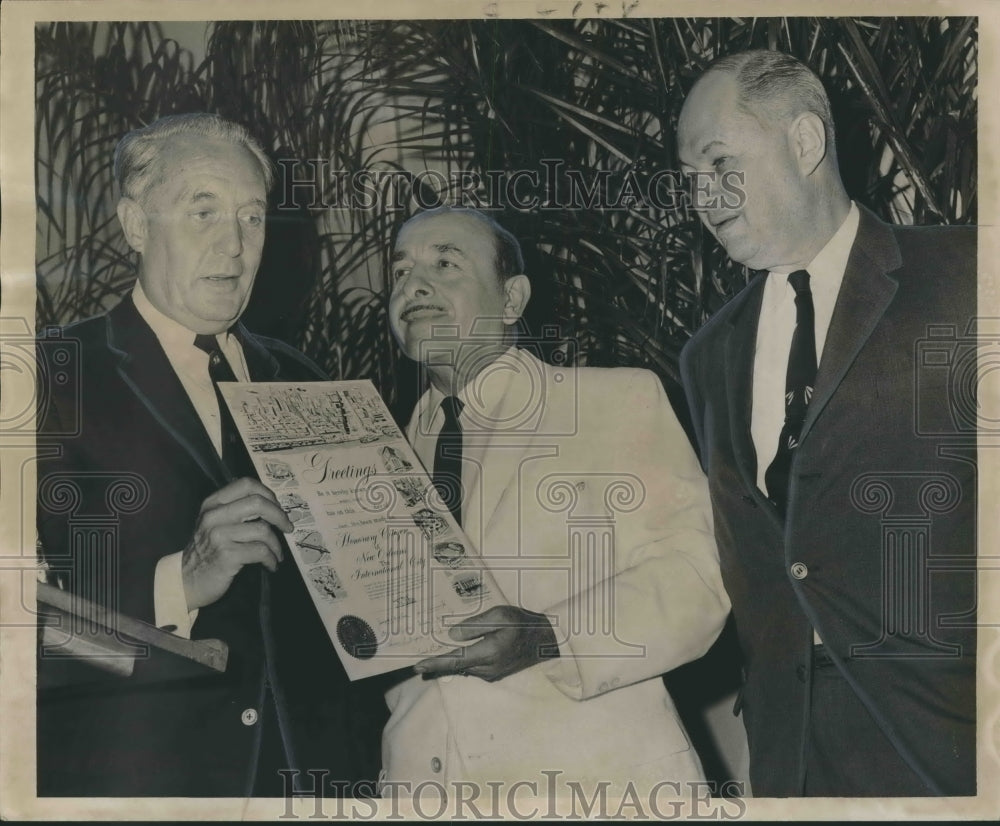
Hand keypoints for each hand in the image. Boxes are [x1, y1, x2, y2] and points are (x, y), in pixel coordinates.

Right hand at [181, 477, 293, 610]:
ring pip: (263, 530)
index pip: (246, 484)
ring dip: (277, 545)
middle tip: (287, 528)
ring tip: (277, 554)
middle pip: (258, 503)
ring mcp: (219, 535)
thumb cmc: (207, 551)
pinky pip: (261, 551)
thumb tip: (272, 505)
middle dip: (279, 516)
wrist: (186, 581)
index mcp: (212, 504)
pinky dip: (271, 559)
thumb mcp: (214, 524)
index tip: (277, 508)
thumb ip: (235, 510)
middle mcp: (214, 516)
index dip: (268, 494)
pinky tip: (271, 565)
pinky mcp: (227, 556)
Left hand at [413, 605, 558, 681]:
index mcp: (489, 653)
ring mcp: (491, 674)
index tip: (417, 666)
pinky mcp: (494, 674)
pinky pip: (472, 668)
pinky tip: (456, 653)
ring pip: (464, 668)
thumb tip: (452, 635)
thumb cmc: (524, 624)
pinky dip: (462, 662)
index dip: (435, 664)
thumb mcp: (501, 615)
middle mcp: (488, 669)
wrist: (546, 640)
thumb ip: (475, 625)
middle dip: (438, 662)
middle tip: (418, 657)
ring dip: (450, 661)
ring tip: (433, 653)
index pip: (455, 660)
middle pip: (456, 667)